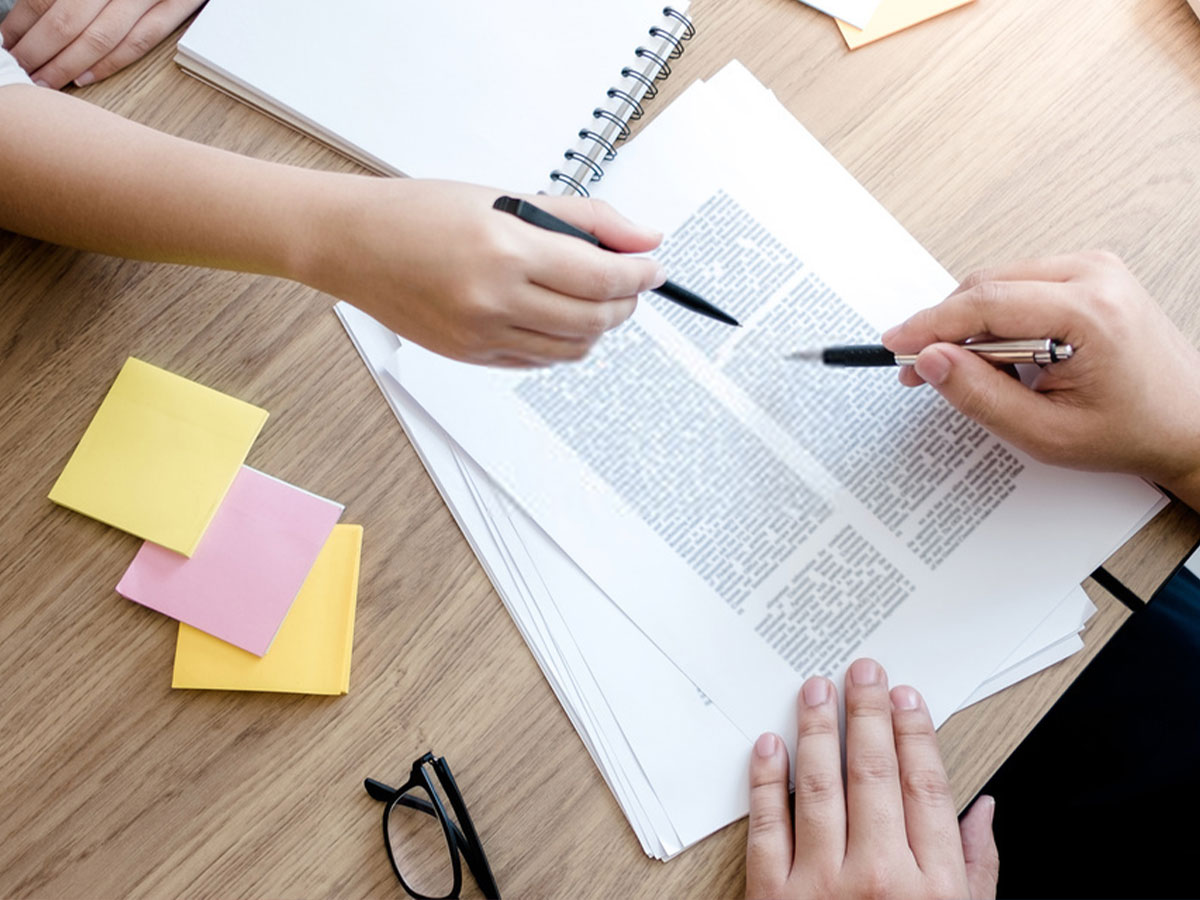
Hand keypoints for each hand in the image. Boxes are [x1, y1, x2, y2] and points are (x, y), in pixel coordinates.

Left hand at [1, 0, 205, 88]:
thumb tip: (33, 10)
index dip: (22, 25)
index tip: (7, 45)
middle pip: (68, 21)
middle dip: (40, 52)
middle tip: (23, 73)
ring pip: (101, 36)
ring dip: (69, 64)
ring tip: (46, 81)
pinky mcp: (177, 4)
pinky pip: (142, 40)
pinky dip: (111, 61)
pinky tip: (86, 77)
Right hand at [297, 178, 664, 366]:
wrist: (352, 243)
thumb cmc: (418, 212)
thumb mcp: (506, 199)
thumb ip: (583, 219)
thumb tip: (642, 237)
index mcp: (505, 251)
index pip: (602, 276)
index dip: (640, 274)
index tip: (653, 267)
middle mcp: (494, 300)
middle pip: (594, 319)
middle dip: (626, 303)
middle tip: (632, 283)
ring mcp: (481, 335)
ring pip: (572, 349)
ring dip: (598, 327)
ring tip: (596, 300)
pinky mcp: (469, 356)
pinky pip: (538, 361)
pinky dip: (563, 343)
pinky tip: (558, 318)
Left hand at [746, 659, 997, 899]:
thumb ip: (976, 868)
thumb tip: (982, 810)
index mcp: (932, 887)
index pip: (925, 787)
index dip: (915, 734)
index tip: (905, 697)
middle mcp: (878, 880)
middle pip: (873, 774)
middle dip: (868, 714)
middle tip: (862, 673)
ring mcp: (821, 887)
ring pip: (819, 789)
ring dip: (816, 731)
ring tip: (816, 691)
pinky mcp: (772, 897)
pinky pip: (768, 827)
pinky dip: (766, 781)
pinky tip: (770, 745)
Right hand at [882, 251, 1199, 507]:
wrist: (1188, 424)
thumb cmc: (1132, 430)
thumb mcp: (1046, 432)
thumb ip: (981, 396)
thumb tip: (933, 361)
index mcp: (1090, 312)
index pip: (985, 304)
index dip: (930, 325)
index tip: (896, 345)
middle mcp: (1094, 276)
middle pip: (986, 286)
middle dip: (946, 328)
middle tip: (922, 370)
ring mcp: (1094, 269)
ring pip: (998, 283)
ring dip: (971, 325)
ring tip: (972, 373)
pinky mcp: (1090, 274)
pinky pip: (1020, 285)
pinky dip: (996, 318)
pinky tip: (1001, 356)